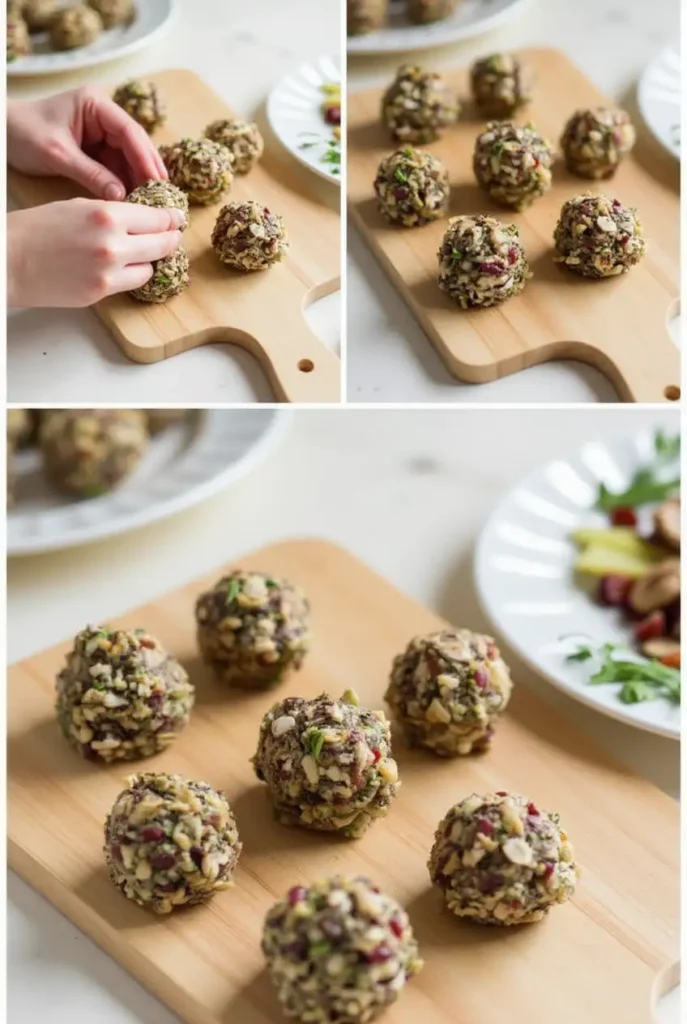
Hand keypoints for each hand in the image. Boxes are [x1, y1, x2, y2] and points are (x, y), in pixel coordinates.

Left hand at [7, 86, 166, 199]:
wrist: (4, 133)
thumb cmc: (24, 134)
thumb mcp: (58, 155)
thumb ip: (91, 175)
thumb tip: (121, 198)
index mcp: (95, 104)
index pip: (128, 131)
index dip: (146, 157)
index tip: (158, 182)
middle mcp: (103, 115)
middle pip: (135, 144)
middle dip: (147, 169)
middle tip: (163, 196)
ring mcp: (101, 132)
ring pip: (128, 157)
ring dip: (138, 179)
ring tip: (152, 202)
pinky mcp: (96, 149)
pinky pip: (117, 166)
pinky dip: (125, 182)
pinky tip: (135, 199)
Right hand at [8, 198, 184, 307]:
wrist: (11, 259)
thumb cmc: (39, 228)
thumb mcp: (79, 206)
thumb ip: (115, 212)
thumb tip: (145, 218)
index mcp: (107, 214)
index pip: (156, 218)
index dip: (171, 219)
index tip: (178, 220)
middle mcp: (113, 243)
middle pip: (162, 244)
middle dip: (170, 240)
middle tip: (173, 237)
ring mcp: (109, 271)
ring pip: (150, 267)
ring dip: (149, 260)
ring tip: (140, 254)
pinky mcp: (101, 292)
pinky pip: (131, 283)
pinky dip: (131, 275)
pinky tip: (123, 268)